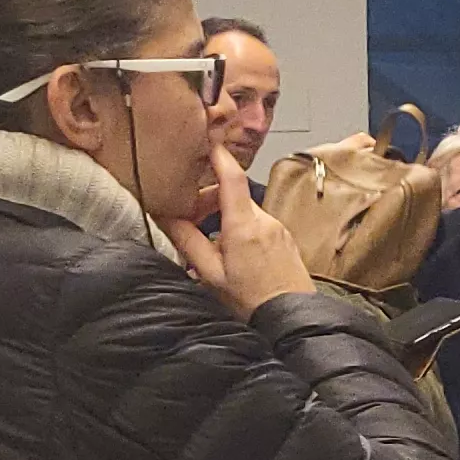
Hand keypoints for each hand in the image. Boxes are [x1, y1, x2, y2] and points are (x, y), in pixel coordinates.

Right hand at [164, 158, 315, 317]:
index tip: (207, 140)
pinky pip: (258, 223)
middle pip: (233, 195)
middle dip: (209, 200)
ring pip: (244, 210)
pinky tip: (232, 252)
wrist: (293, 319)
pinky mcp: (285, 238)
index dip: (219, 155)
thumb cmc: (250, 301)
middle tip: (190, 221)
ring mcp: (279, 228)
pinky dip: (240, 227)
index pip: (232, 178)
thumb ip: (187, 240)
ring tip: (210, 245)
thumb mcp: (210, 274)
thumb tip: (166, 215)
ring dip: (224, 216)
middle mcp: (265, 220)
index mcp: (243, 225)